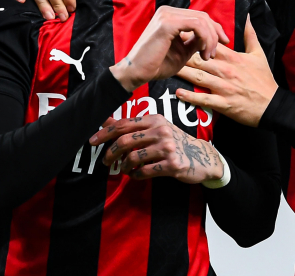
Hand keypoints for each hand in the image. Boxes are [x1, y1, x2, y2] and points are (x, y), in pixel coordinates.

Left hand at [90, 115, 223, 183]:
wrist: (202, 156)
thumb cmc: (174, 141)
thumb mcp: (156, 128)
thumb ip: (132, 126)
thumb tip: (106, 120)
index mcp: (155, 119)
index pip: (123, 124)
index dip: (105, 133)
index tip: (92, 141)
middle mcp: (161, 130)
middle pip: (125, 141)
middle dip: (110, 153)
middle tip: (105, 162)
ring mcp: (167, 147)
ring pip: (132, 158)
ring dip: (123, 166)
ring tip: (124, 169)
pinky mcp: (172, 164)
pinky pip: (144, 171)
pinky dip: (136, 175)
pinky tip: (136, 175)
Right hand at [110, 6, 228, 91]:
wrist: (136, 73)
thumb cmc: (157, 65)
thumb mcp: (183, 52)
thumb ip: (196, 42)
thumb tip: (212, 38)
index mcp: (171, 16)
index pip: (199, 17)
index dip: (215, 29)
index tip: (224, 43)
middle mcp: (168, 11)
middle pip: (203, 16)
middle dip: (215, 34)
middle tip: (215, 53)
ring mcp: (167, 15)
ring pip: (202, 20)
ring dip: (210, 39)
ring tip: (208, 56)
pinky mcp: (167, 23)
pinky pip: (196, 25)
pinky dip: (205, 39)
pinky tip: (202, 53)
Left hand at [177, 17, 277, 126]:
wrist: (272, 105)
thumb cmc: (264, 80)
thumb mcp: (259, 54)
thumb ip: (250, 35)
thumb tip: (247, 17)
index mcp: (234, 58)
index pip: (211, 43)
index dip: (195, 37)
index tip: (181, 31)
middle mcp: (227, 71)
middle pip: (200, 59)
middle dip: (182, 53)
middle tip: (167, 47)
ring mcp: (224, 87)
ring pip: (198, 77)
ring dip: (182, 72)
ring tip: (168, 67)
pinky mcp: (224, 103)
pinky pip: (204, 99)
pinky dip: (190, 96)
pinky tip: (178, 93)